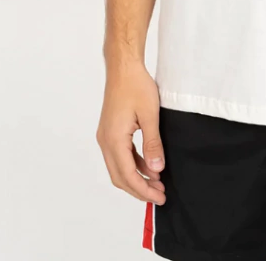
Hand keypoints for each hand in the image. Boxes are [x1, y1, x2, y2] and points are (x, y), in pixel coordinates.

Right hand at [96, 60, 166, 203]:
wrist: (123, 67)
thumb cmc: (136, 85)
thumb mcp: (150, 115)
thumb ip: (153, 144)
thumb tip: (156, 170)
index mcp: (113, 140)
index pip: (128, 175)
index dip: (144, 190)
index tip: (159, 197)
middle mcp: (105, 141)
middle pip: (120, 177)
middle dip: (139, 189)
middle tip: (159, 195)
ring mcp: (106, 136)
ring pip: (118, 168)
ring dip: (136, 177)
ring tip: (156, 183)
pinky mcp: (110, 131)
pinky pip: (120, 155)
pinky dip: (133, 164)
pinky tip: (148, 165)